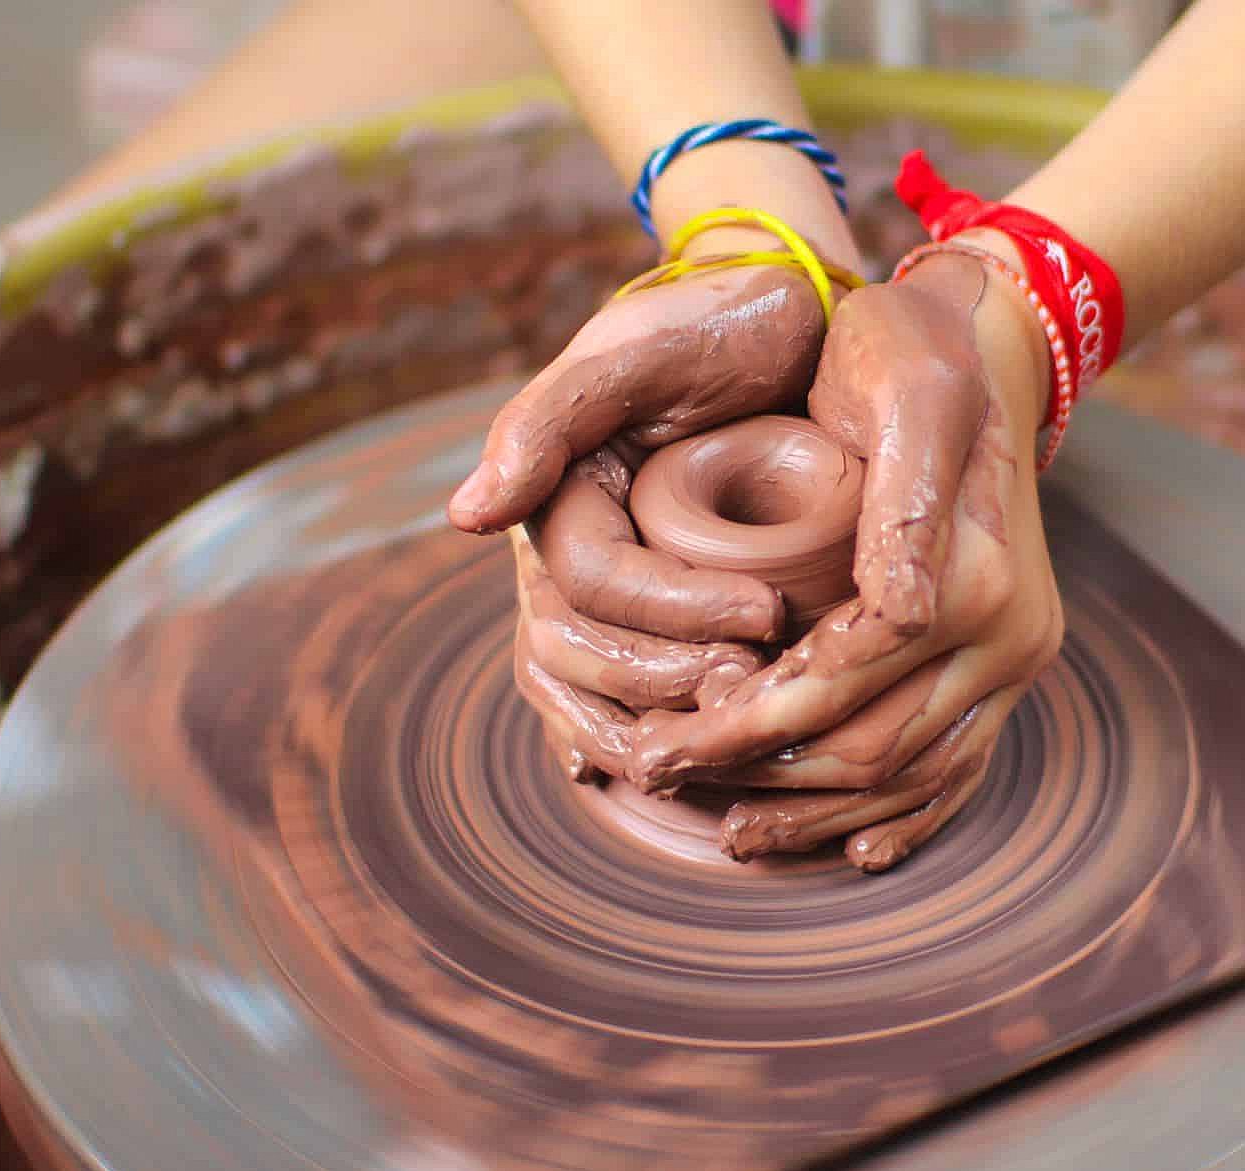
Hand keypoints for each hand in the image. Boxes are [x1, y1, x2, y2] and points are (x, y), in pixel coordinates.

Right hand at [453, 256, 836, 783]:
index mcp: (555, 496)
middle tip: (754, 684)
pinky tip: (637, 776)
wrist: (779, 320)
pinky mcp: (639, 612)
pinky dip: (613, 736)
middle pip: (572, 655)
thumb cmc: (715, 326)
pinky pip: (600, 692)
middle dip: (659, 683)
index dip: (674, 612)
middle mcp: (559, 553)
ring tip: (724, 732)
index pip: (593, 584)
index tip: (767, 613)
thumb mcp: (639, 351)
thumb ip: (547, 420)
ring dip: (640, 727)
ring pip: (576, 690)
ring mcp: (592, 589)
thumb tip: (465, 518)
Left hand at [624, 246, 1066, 871]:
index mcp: (971, 576)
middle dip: (759, 775)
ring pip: (912, 777)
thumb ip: (900, 503)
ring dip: (818, 814)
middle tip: (664, 777)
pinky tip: (851, 851)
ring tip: (732, 832)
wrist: (984, 346)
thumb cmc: (912, 355)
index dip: (745, 722)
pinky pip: (961, 769)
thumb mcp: (904, 396)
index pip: (838, 682)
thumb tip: (899, 611)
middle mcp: (1008, 634)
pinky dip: (904, 818)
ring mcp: (1016, 659)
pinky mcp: (1007, 670)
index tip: (661, 737)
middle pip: (871, 745)